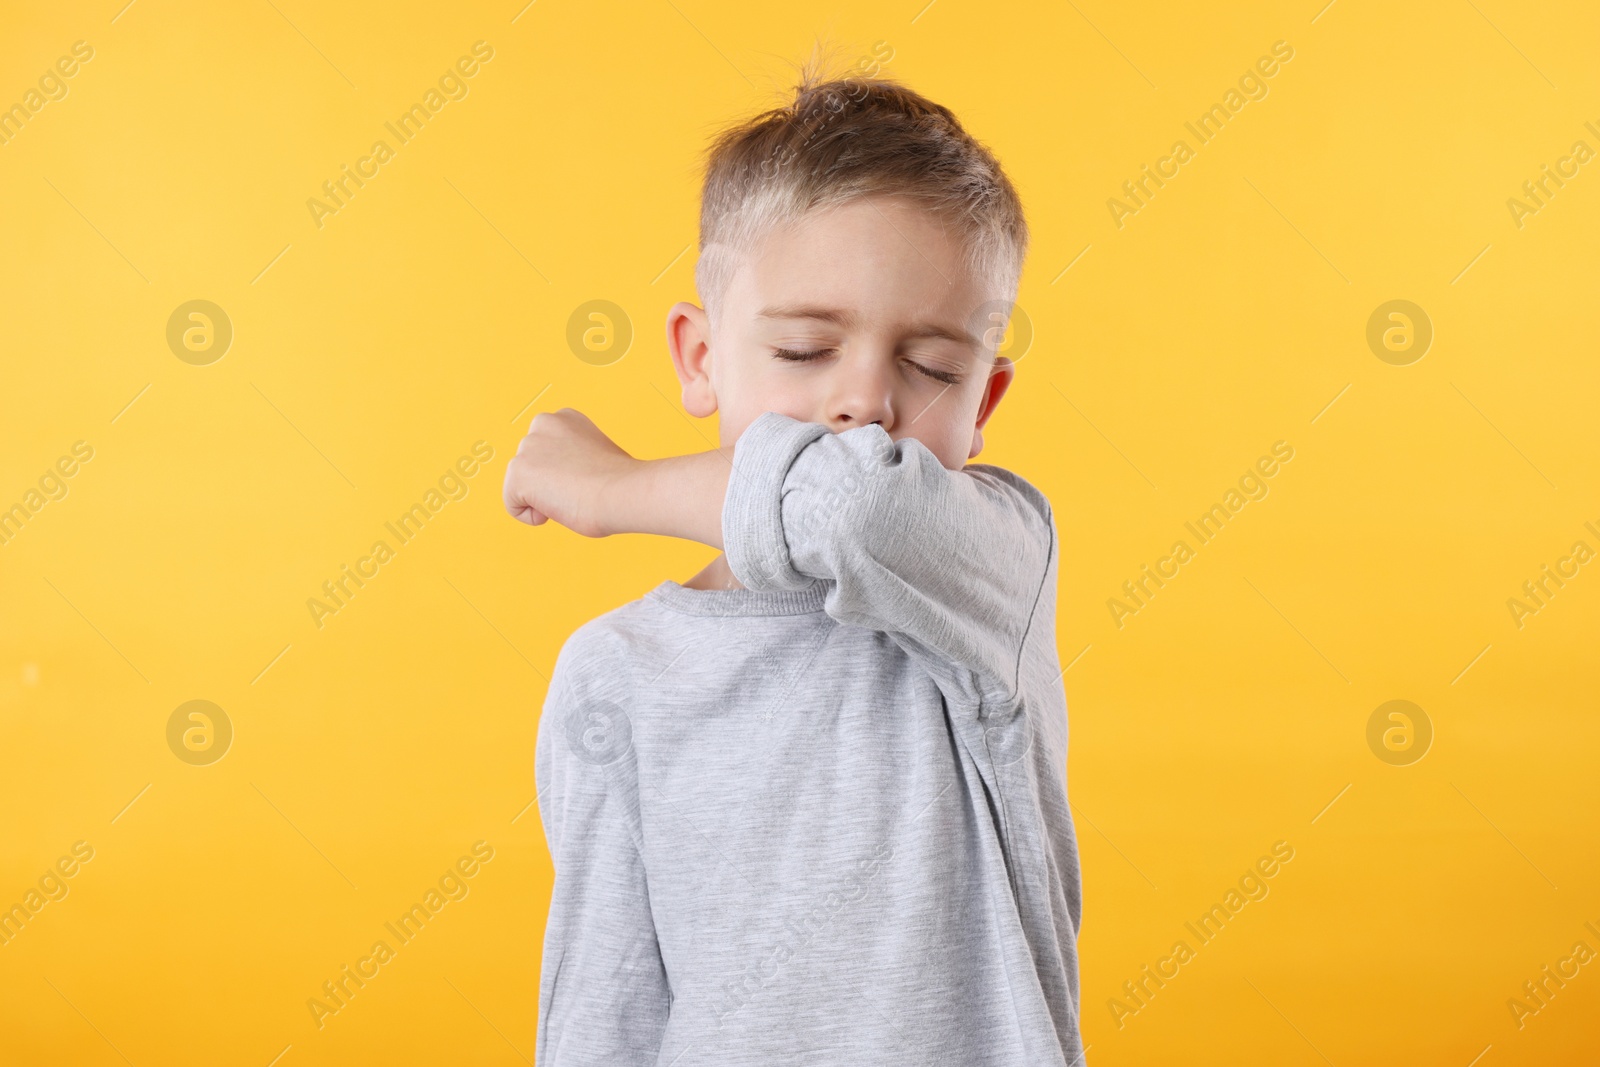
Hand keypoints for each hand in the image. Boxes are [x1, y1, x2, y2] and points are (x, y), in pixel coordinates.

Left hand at [502, 408, 636, 536]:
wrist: (622, 492)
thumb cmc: (620, 481)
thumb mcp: (597, 454)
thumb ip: (573, 457)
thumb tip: (563, 477)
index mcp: (564, 418)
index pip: (546, 451)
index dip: (566, 472)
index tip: (587, 476)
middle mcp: (542, 424)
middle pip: (532, 468)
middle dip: (550, 483)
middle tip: (580, 488)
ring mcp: (527, 447)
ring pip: (522, 487)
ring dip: (544, 498)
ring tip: (573, 495)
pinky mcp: (518, 472)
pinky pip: (514, 507)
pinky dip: (534, 516)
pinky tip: (560, 506)